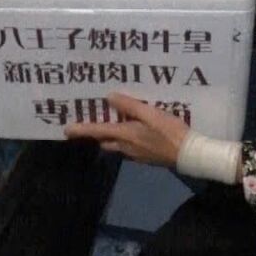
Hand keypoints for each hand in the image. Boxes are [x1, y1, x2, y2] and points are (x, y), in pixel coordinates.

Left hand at [63, 92, 189, 167]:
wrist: (189, 154)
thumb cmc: (170, 132)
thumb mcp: (151, 114)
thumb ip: (130, 105)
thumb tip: (109, 97)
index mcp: (125, 135)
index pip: (98, 132)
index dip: (81, 130)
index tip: (66, 130)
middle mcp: (126, 147)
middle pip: (105, 141)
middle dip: (98, 134)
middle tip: (94, 122)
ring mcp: (136, 154)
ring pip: (117, 145)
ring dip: (112, 136)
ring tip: (116, 123)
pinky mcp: (146, 157)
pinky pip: (129, 148)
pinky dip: (126, 139)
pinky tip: (137, 132)